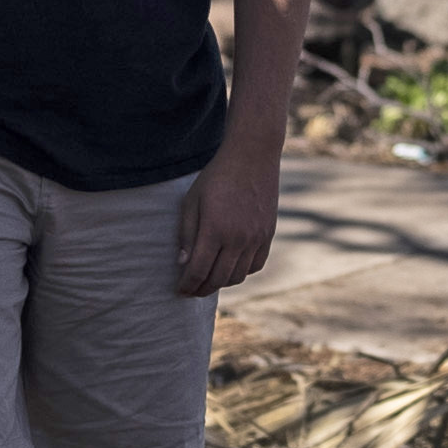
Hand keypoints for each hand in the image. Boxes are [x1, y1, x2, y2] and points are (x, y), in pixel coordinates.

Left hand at [175, 146, 280, 296]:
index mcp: (215, 229)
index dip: (187, 285)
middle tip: (191, 290)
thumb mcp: (192, 201)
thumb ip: (187, 235)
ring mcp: (256, 238)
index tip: (179, 289)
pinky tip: (231, 267)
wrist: (252, 156)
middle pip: (218, 279)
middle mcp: (238, 238)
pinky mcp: (268, 235)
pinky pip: (256, 265)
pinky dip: (242, 272)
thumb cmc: (216, 176)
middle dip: (201, 289)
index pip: (198, 271)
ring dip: (221, 283)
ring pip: (238, 276)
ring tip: (209, 280)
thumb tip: (183, 265)